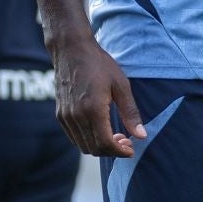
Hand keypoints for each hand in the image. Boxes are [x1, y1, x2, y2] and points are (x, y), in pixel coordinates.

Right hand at [52, 37, 146, 158]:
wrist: (71, 49)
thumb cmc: (99, 64)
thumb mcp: (121, 85)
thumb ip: (130, 113)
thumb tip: (142, 136)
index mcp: (93, 109)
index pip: (105, 144)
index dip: (120, 152)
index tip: (131, 149)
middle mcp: (76, 116)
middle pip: (94, 149)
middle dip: (112, 150)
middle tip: (125, 141)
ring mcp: (66, 116)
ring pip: (83, 146)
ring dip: (100, 146)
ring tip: (114, 135)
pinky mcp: (60, 114)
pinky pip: (74, 137)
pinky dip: (88, 139)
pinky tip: (99, 128)